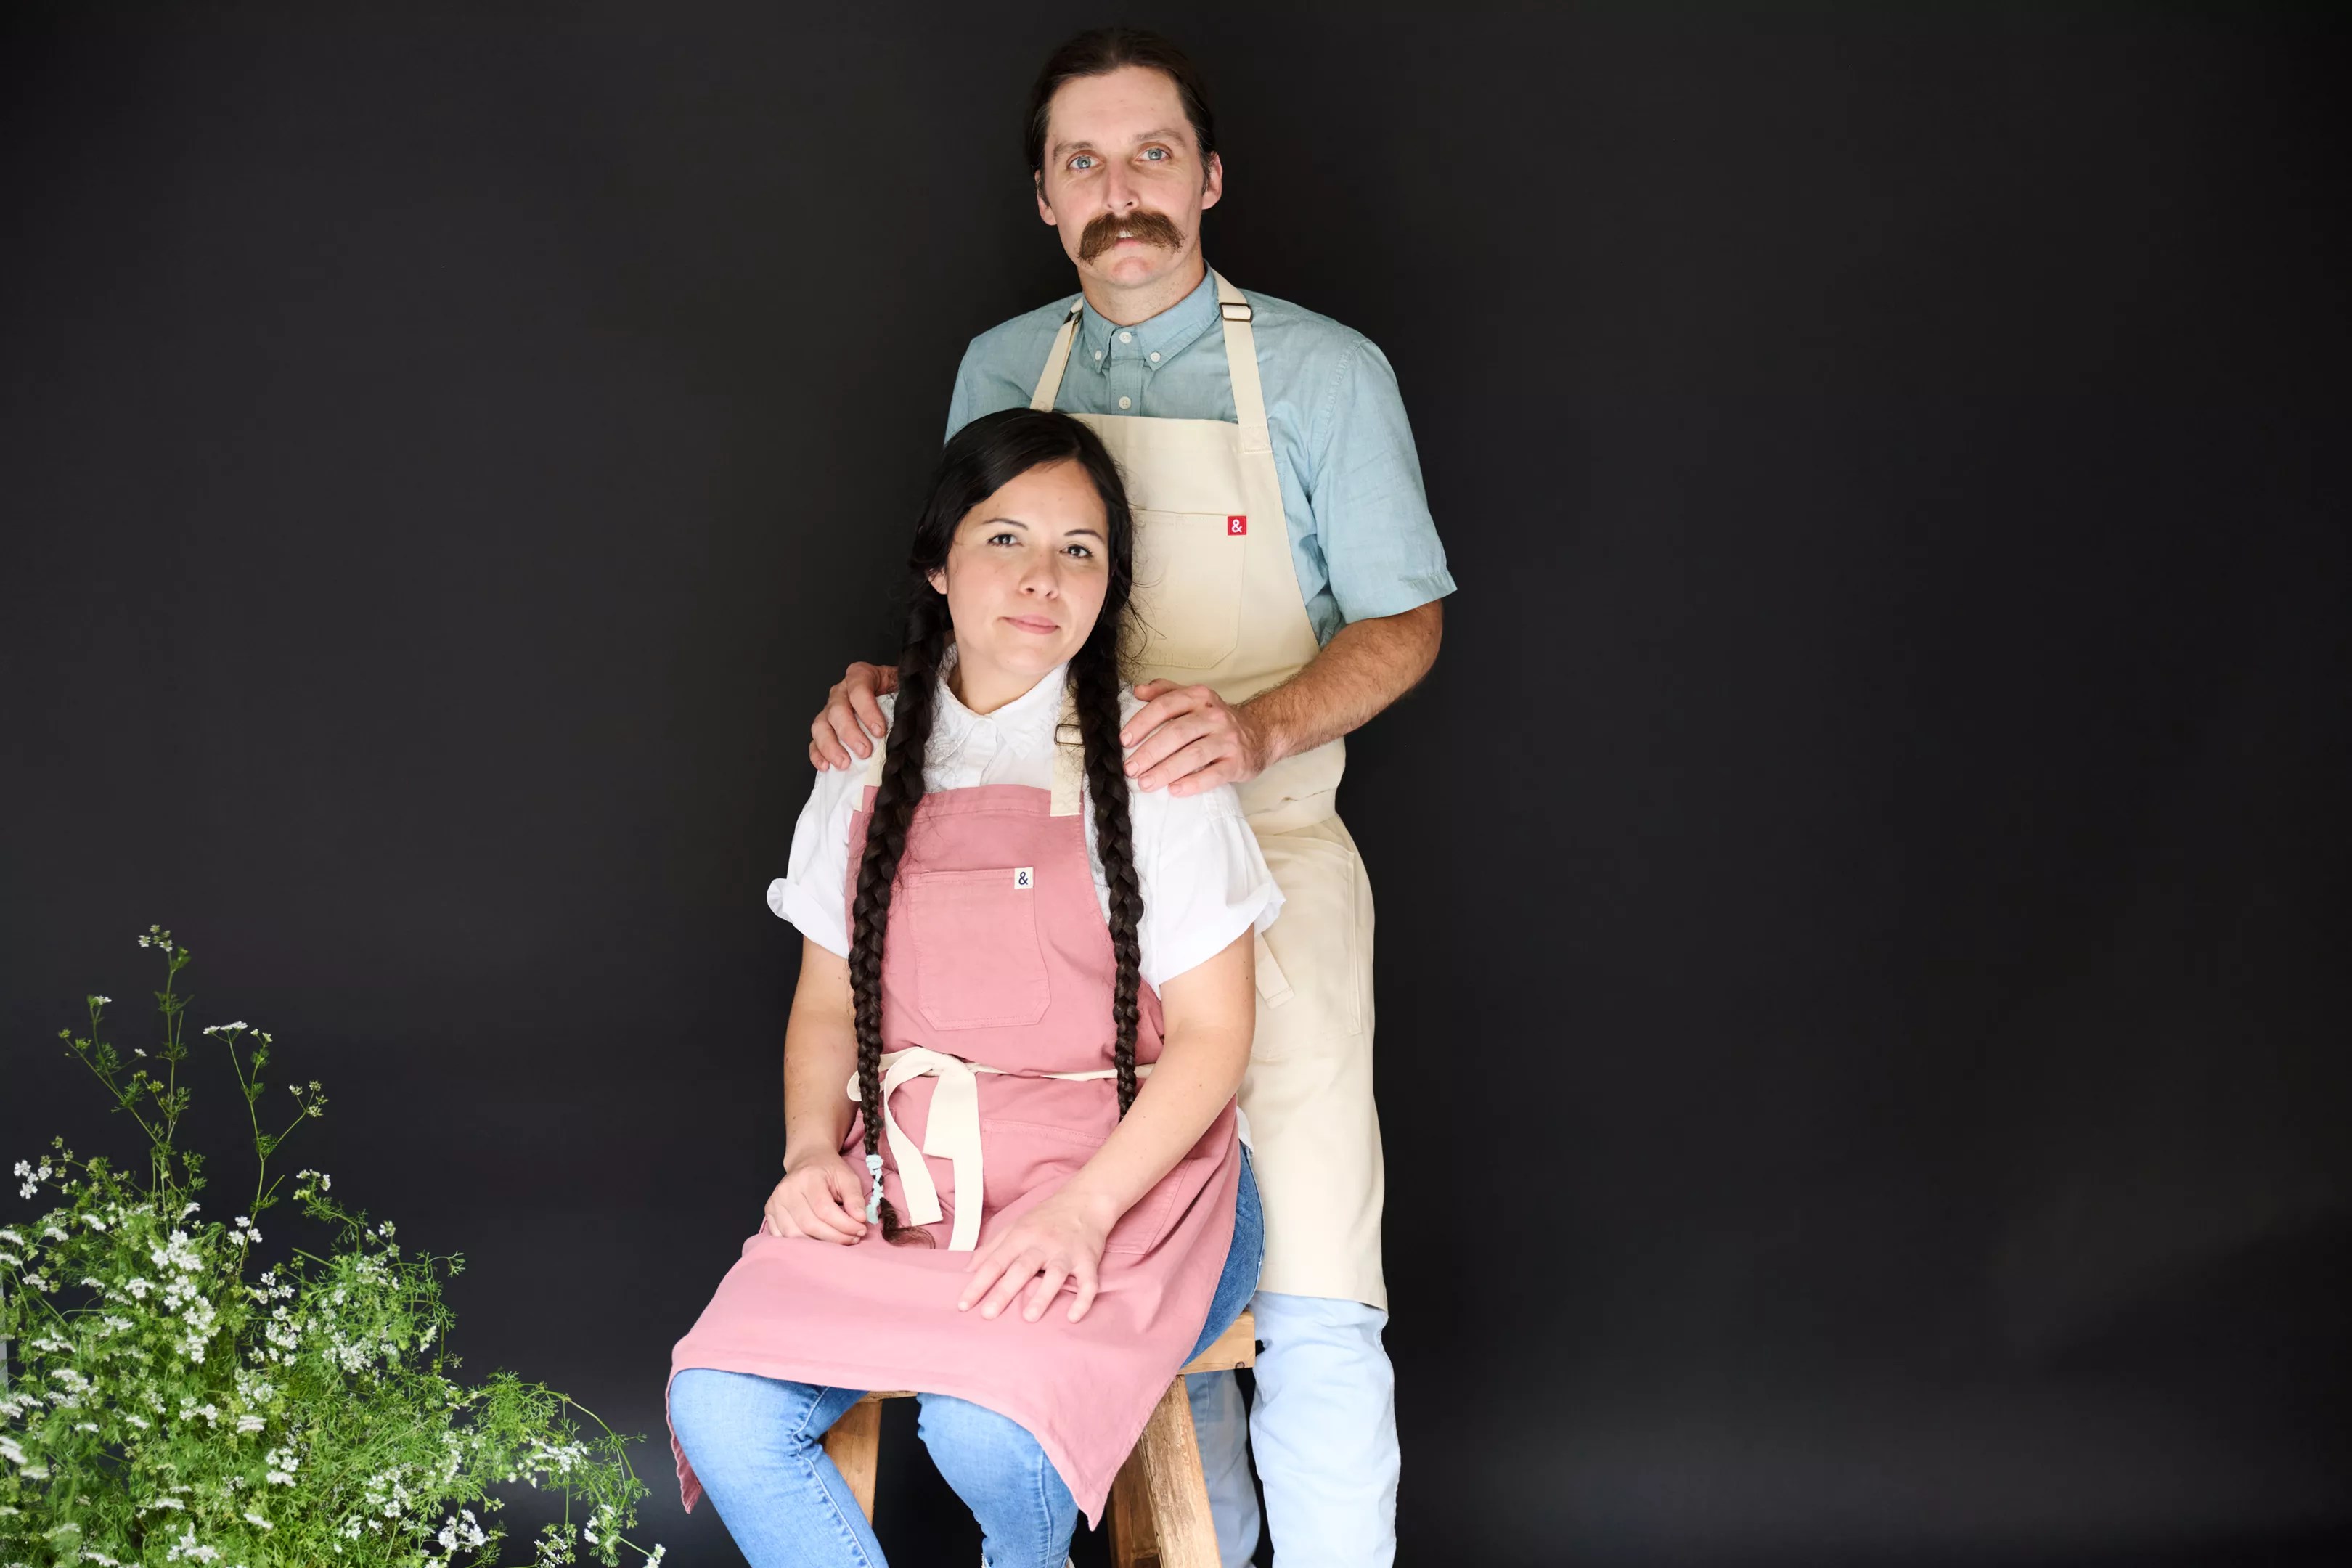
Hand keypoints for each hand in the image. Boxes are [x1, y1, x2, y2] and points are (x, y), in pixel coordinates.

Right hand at [763, 1150, 870, 1244]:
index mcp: (808, 1178)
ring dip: (819, 1244)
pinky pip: (782, 1237)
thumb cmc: (829, 1171)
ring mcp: (774, 1202)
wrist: (807, 1160)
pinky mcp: (769, 1212)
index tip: (860, 1230)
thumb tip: (860, 1220)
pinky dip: (801, 1244)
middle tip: (853, 1239)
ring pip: (795, 1235)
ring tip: (839, 1241)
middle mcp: (787, 1190)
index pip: (825, 1210)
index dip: (844, 1225)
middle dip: (835, 1237)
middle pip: (810, 1225)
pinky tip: (819, 1241)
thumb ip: (855, 1198)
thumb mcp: (848, 1177)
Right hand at [809, 662, 899, 770]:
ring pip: (821, 725)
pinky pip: (815, 742)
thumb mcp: (906, 692)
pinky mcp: (825, 730)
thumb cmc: (900, 698)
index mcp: (862, 676)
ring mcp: (830, 711)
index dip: (867, 710)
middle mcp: (842, 692)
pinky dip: (818, 754)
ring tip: (844, 763)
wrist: (898, 704)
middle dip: (850, 732)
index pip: (858, 688)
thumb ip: (906, 702)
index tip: (879, 731)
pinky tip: (827, 766)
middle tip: (864, 751)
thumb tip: (908, 723)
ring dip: (831, 746)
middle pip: (837, 709)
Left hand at [958, 1188, 1119, 1322]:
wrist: (1086, 1200)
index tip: (963, 1305)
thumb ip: (991, 1249)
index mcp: (1021, 1236)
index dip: (978, 1284)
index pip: (995, 1262)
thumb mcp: (1015, 1226)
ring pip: (1054, 1274)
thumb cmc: (1046, 1218)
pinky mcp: (1088, 1260)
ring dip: (1042, 1295)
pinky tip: (1073, 1317)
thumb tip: (967, 1271)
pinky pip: (1088, 1282)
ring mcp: (1067, 1252)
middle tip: (988, 1314)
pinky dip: (1083, 1300)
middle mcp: (1043, 1244)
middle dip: (1004, 1291)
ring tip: (1029, 1317)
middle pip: (1021, 1268)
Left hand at [1117, 680, 1268, 794]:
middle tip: (1131, 769)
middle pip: (1177, 733)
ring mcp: (1228, 740)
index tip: (1125, 740)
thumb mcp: (1195, 698)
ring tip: (1146, 783)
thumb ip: (1166, 691)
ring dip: (1166, 770)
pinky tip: (1175, 790)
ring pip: (1193, 755)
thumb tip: (1138, 691)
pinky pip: (1214, 775)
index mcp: (1199, 697)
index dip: (1143, 722)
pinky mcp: (1238, 763)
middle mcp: (1214, 716)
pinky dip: (1193, 784)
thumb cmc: (1217, 719)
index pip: (1166, 706)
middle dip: (1150, 752)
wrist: (1261, 733)